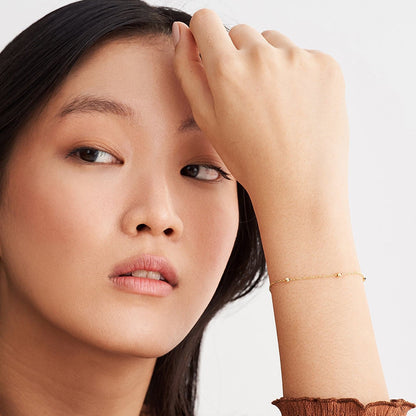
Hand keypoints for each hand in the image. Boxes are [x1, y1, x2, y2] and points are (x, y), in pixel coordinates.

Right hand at [173, 9, 349, 206]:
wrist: (300, 185)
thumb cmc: (250, 159)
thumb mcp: (207, 120)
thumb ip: (188, 70)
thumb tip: (182, 30)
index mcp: (227, 70)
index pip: (206, 20)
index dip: (205, 34)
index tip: (212, 50)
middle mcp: (263, 56)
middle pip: (241, 32)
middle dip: (239, 57)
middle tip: (249, 97)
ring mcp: (298, 58)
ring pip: (273, 42)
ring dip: (270, 62)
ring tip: (275, 104)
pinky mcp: (326, 65)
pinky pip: (303, 55)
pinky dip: (298, 73)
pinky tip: (297, 106)